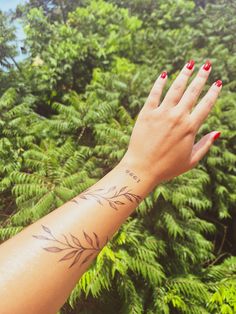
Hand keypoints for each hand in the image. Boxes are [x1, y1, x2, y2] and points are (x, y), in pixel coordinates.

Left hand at [121, 60, 221, 184]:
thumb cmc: (167, 168)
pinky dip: (159, 83)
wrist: (142, 169)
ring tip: (189, 64)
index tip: (218, 82)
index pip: (206, 105)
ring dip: (183, 74)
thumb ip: (206, 145)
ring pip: (175, 88)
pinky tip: (164, 74)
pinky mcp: (146, 113)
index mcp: (190, 128)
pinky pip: (154, 94)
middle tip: (206, 65)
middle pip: (192, 92)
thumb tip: (218, 132)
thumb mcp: (191, 160)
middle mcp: (177, 117)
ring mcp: (161, 113)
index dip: (213, 92)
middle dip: (201, 77)